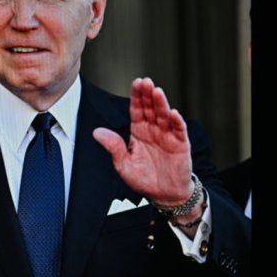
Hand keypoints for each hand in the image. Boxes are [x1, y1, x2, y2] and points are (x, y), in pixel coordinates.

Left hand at [93, 78, 191, 205]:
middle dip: (148, 95)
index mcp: (139, 131)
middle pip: (150, 108)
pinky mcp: (180, 145)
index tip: (136, 83)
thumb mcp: (123, 164)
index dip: (136, 97)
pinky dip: (177, 122)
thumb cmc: (143, 178)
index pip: (136, 110)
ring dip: (161, 104)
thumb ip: (113, 147)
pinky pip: (178, 131)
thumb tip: (96, 132)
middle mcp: (153, 130)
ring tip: (157, 92)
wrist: (163, 194)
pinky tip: (173, 113)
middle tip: (146, 82)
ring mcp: (167, 136)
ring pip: (164, 116)